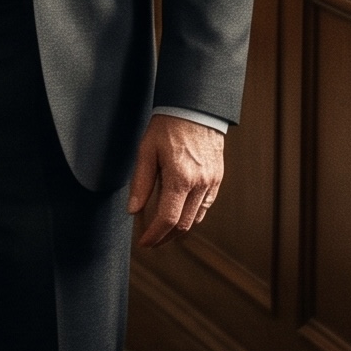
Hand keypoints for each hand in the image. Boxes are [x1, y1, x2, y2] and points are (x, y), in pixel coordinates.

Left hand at [126, 113, 223, 247]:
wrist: (195, 108)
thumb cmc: (168, 126)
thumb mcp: (146, 151)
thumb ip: (141, 183)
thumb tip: (133, 210)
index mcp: (180, 178)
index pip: (167, 219)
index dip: (154, 235)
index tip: (144, 242)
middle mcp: (200, 184)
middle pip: (183, 225)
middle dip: (165, 237)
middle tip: (151, 241)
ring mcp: (212, 182)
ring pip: (196, 218)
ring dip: (179, 229)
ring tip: (162, 230)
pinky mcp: (217, 178)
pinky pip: (205, 206)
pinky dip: (191, 215)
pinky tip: (179, 213)